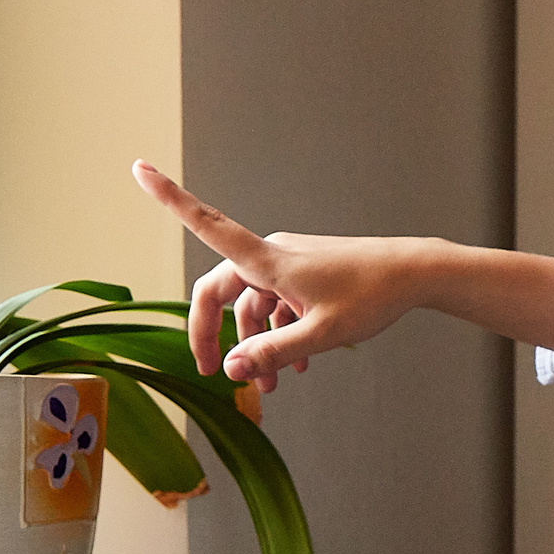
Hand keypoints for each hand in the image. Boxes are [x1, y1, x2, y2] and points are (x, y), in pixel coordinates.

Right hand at [132, 160, 430, 391]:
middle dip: (213, 333)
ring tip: (270, 388)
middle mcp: (272, 255)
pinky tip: (296, 368)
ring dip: (255, 344)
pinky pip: (278, 304)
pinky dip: (279, 333)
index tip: (138, 166)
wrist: (415, 274)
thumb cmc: (373, 298)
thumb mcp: (321, 334)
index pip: (207, 223)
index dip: (170, 197)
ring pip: (253, 305)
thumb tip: (230, 369)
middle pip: (221, 290)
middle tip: (211, 373)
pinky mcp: (307, 274)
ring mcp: (290, 264)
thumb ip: (273, 353)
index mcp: (268, 260)